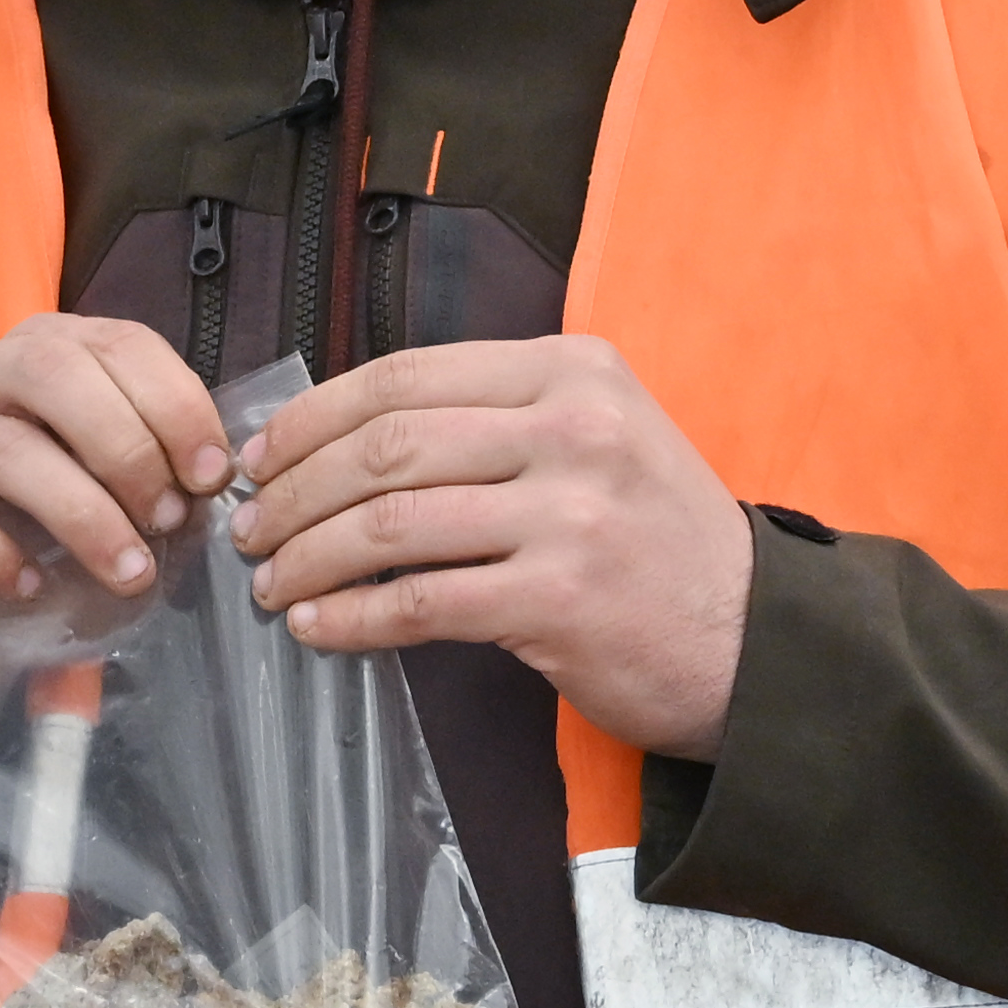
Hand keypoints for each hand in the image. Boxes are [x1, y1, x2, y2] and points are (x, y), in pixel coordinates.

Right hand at [0, 311, 236, 601]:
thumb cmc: (18, 554)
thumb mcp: (92, 501)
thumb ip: (144, 477)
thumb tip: (219, 480)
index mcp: (24, 361)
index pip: (109, 340)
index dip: (172, 399)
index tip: (211, 474)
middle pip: (47, 366)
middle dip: (125, 443)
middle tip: (166, 519)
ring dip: (80, 510)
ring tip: (127, 572)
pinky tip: (28, 587)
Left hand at [232, 337, 752, 755]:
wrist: (758, 637)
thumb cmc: (657, 540)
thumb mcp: (598, 437)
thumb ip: (493, 420)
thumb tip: (340, 440)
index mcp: (572, 369)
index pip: (403, 377)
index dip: (310, 418)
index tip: (259, 456)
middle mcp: (574, 427)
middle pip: (385, 446)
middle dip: (293, 490)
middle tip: (249, 527)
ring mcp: (571, 513)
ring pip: (390, 524)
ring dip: (309, 557)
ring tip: (272, 583)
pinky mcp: (561, 598)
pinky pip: (421, 604)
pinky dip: (352, 618)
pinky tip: (319, 628)